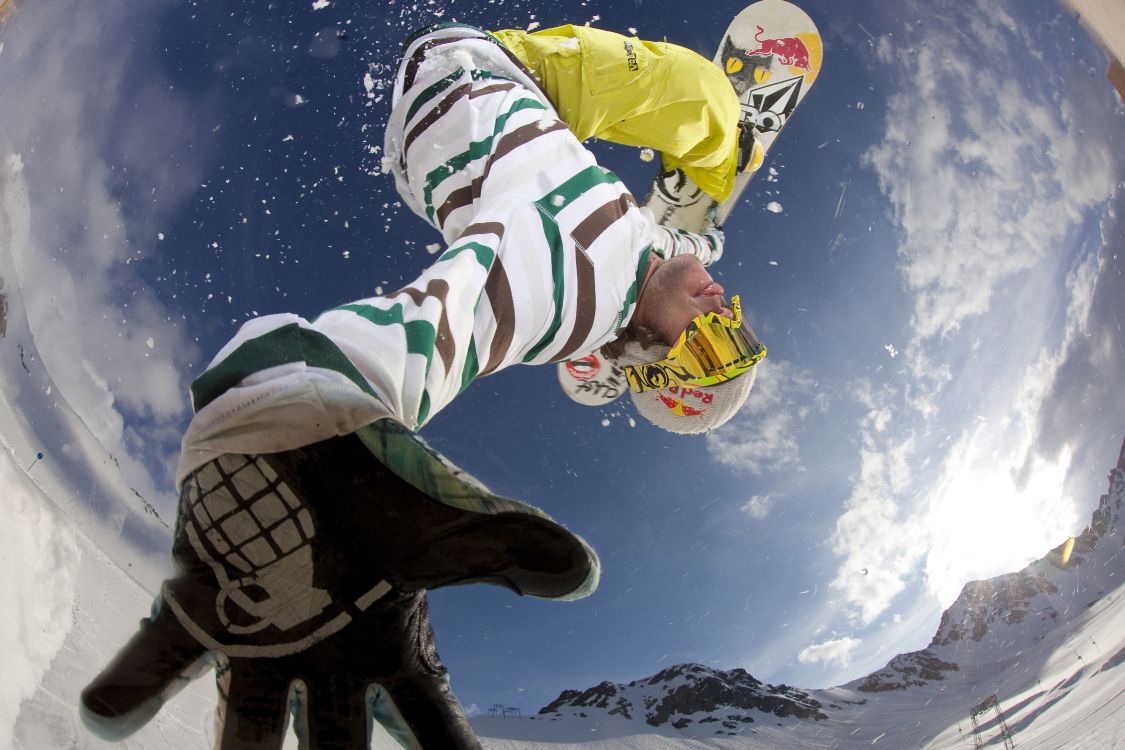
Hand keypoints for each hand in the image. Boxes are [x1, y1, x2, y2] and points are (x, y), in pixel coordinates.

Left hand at [82, 431, 597, 746]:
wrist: (320, 415)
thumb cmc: (391, 476)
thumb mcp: (460, 518)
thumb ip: (519, 549)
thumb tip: (585, 575)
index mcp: (390, 646)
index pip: (432, 725)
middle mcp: (325, 657)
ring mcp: (261, 635)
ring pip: (243, 726)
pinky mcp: (202, 599)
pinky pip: (163, 651)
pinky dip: (134, 682)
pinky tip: (106, 711)